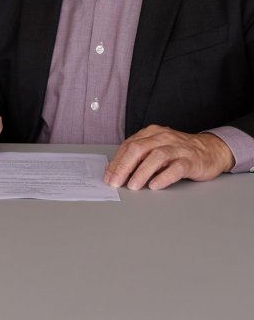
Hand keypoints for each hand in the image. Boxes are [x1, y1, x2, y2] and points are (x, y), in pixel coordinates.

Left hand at [104, 125, 234, 189]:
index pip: (128, 146)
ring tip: (133, 185)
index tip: (108, 176)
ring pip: (156, 157)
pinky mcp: (191, 160)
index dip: (116, 162)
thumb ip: (140, 156)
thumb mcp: (157, 148)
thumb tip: (117, 171)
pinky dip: (164, 177)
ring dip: (141, 172)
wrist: (211, 149)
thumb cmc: (179, 151)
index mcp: (151, 133)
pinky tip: (155, 185)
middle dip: (124, 167)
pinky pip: (176, 168)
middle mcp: (163, 137)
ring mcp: (178, 148)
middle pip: (138, 149)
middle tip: (116, 182)